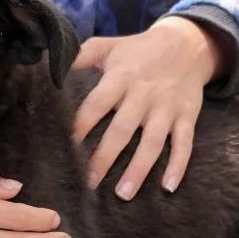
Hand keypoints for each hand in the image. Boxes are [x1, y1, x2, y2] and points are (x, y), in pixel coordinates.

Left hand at [73, 17, 226, 197]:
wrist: (188, 42)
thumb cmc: (139, 50)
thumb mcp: (108, 46)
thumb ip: (80, 56)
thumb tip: (50, 66)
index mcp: (121, 77)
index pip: (97, 104)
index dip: (82, 125)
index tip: (68, 146)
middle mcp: (144, 94)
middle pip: (122, 130)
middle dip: (105, 158)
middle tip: (90, 183)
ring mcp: (167, 107)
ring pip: (152, 143)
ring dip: (138, 170)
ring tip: (123, 194)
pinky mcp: (187, 116)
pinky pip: (184, 144)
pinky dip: (178, 166)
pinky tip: (168, 187)